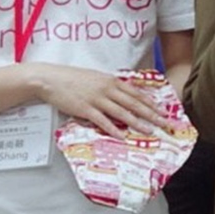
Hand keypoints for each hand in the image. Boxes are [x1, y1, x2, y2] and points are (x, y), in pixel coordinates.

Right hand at [30, 64, 174, 137]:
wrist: (50, 79)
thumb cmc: (72, 78)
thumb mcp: (95, 78)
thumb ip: (110, 86)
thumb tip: (122, 94)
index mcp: (111, 81)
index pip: (136, 93)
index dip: (150, 103)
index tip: (161, 110)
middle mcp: (107, 89)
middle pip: (133, 103)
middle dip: (151, 114)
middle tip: (163, 123)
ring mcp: (96, 99)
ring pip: (122, 112)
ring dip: (137, 123)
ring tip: (149, 131)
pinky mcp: (85, 109)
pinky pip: (102, 120)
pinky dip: (113, 128)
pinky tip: (122, 135)